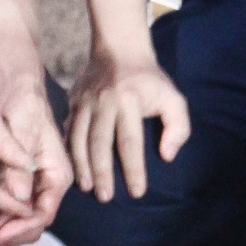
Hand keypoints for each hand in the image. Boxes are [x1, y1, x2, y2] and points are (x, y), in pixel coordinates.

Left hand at [0, 85, 72, 245]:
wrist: (16, 91)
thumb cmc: (22, 106)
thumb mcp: (20, 131)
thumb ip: (18, 164)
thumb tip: (17, 197)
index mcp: (56, 175)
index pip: (43, 213)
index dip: (21, 227)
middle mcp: (47, 185)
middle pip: (31, 223)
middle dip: (7, 235)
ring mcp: (32, 185)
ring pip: (18, 218)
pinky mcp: (17, 181)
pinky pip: (6, 207)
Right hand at [68, 53, 189, 201]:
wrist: (118, 49)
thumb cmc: (150, 80)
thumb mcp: (174, 99)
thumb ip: (178, 128)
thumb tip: (167, 156)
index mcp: (130, 102)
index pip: (130, 142)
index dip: (133, 169)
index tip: (136, 192)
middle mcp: (104, 102)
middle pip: (99, 143)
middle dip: (101, 172)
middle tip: (105, 197)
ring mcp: (84, 101)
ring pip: (78, 138)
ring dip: (81, 164)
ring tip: (86, 186)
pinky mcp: (72, 101)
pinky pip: (68, 129)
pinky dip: (68, 149)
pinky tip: (72, 166)